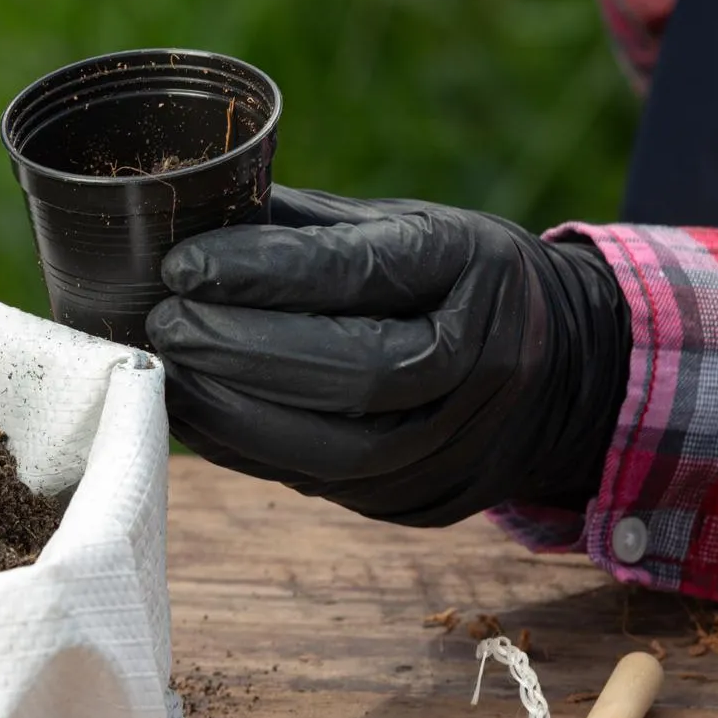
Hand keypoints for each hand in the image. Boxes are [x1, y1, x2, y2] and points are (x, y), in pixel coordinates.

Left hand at [145, 186, 631, 526]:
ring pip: (332, 447)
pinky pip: (315, 483)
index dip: (265, 273)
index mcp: (475, 268)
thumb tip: (184, 218)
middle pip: (352, 371)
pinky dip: (242, 449)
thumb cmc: (449, 276)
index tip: (181, 265)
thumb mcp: (404, 224)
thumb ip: (306, 228)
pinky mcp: (416, 499)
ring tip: (164, 368)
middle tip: (161, 320)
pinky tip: (192, 412)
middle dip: (238, 348)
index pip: (363, 276)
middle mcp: (480, 364)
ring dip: (229, 410)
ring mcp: (455, 444)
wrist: (557, 371)